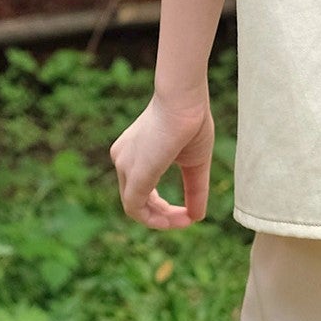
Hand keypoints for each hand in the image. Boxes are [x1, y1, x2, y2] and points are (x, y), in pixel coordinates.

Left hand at [110, 92, 214, 230]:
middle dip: (161, 215)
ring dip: (160, 220)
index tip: (185, 211)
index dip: (161, 206)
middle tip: (186, 218)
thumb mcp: (194, 161)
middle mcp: (122, 159)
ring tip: (184, 220)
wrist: (184, 99)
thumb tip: (197, 217)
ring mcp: (124, 166)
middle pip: (136, 200)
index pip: (140, 188)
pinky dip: (156, 219)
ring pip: (134, 207)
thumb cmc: (191, 120)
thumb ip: (194, 189)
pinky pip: (136, 209)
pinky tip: (181, 218)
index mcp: (132, 152)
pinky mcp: (135, 175)